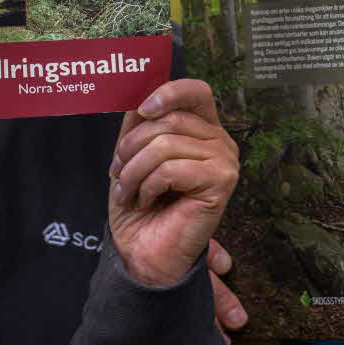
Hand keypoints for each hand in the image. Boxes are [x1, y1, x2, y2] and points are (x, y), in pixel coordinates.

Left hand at [107, 79, 239, 287]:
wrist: (143, 253)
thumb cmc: (139, 207)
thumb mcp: (132, 156)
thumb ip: (139, 124)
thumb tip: (138, 97)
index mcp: (203, 130)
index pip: (197, 92)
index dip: (168, 92)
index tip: (142, 110)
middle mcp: (220, 142)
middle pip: (170, 118)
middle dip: (132, 146)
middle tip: (118, 172)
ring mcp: (225, 162)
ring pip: (165, 143)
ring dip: (134, 170)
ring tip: (128, 191)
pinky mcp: (222, 183)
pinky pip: (172, 168)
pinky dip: (149, 185)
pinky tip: (149, 201)